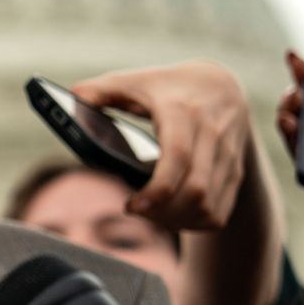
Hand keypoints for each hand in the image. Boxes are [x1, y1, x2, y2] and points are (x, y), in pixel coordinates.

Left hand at [71, 61, 255, 229]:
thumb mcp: (134, 81)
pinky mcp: (235, 175)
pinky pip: (218, 213)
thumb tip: (68, 101)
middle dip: (161, 212)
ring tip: (149, 212)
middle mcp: (212, 135)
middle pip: (195, 190)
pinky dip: (191, 223)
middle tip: (134, 209)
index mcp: (184, 111)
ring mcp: (228, 157)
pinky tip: (169, 214)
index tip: (131, 206)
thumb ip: (99, 91)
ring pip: (208, 207)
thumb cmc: (166, 87)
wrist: (221, 88)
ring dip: (174, 220)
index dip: (157, 188)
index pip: (178, 156)